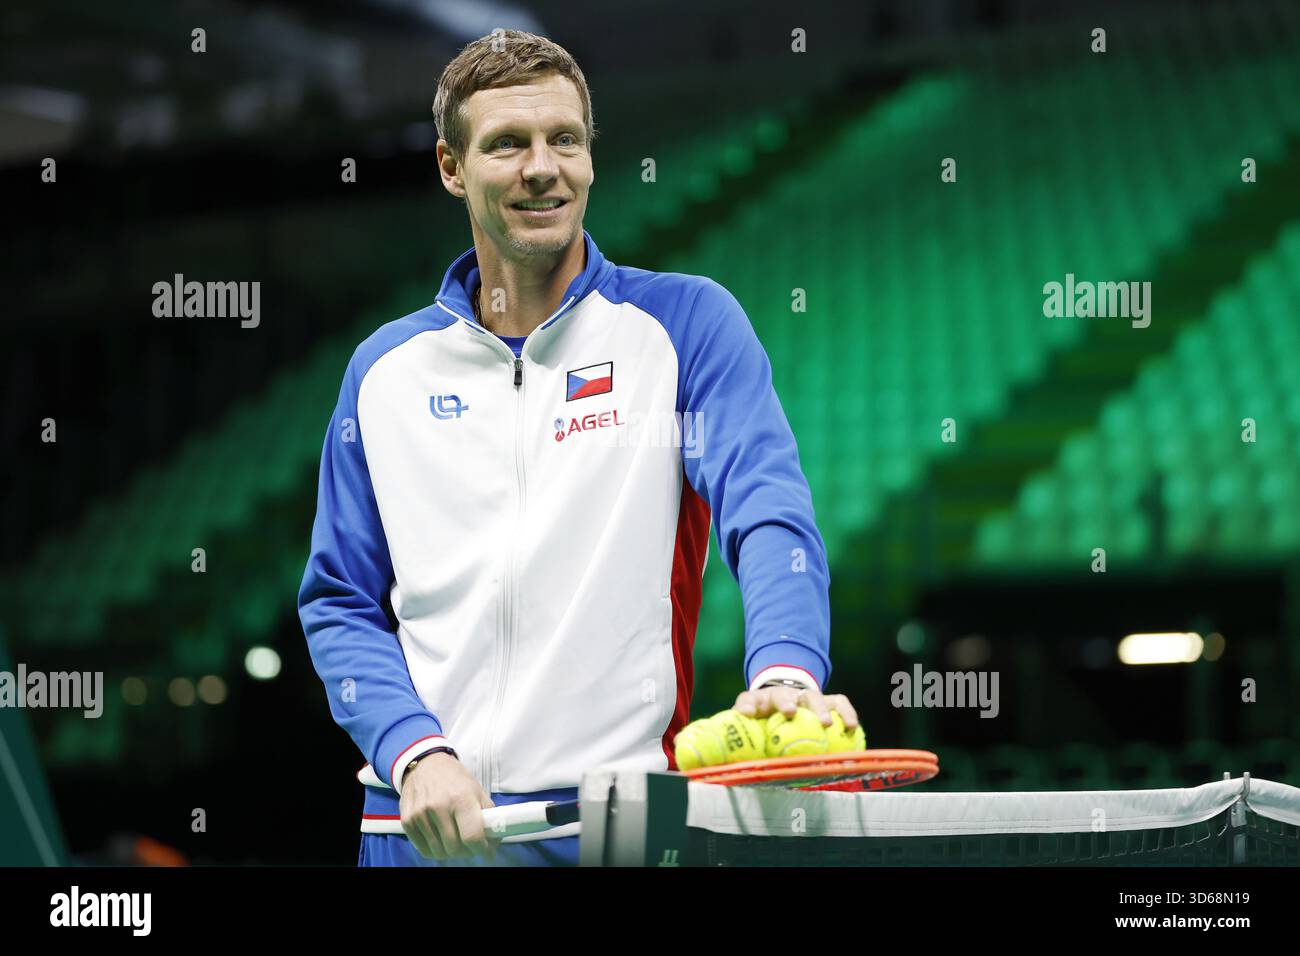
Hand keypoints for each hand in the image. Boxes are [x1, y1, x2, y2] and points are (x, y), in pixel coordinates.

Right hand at [399, 752, 496, 861]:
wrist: (425, 764)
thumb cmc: (455, 778)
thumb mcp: (476, 790)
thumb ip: (486, 815)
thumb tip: (494, 840)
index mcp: (461, 798)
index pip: (472, 836)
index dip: (482, 849)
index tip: (486, 851)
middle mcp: (439, 806)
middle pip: (455, 848)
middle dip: (467, 851)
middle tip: (471, 846)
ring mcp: (420, 814)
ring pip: (439, 852)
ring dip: (451, 852)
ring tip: (456, 841)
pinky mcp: (407, 820)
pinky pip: (423, 849)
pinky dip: (435, 850)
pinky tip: (441, 839)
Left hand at [732, 684, 860, 732]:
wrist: (787, 702)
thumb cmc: (766, 720)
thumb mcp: (751, 724)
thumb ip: (742, 730)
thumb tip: (729, 745)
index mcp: (760, 700)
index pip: (750, 699)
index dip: (748, 705)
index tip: (747, 713)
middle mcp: (783, 694)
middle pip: (783, 693)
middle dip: (786, 701)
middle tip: (791, 713)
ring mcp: (806, 696)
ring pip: (813, 696)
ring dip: (820, 707)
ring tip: (828, 724)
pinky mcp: (826, 700)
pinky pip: (838, 702)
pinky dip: (846, 712)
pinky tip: (852, 727)